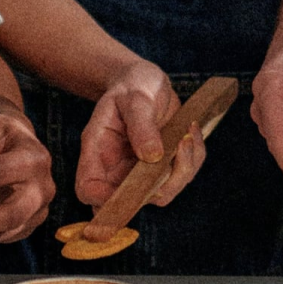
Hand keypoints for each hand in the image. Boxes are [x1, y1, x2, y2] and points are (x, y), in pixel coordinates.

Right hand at [74, 60, 204, 209]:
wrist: (145, 82)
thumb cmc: (131, 86)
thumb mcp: (134, 97)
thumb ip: (140, 124)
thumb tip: (152, 156)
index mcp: (98, 151)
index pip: (88, 189)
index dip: (105, 198)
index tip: (133, 184)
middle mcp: (117, 168)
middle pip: (130, 201)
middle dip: (161, 184)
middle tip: (180, 145)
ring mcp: (140, 172)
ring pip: (161, 193)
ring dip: (183, 168)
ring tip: (188, 134)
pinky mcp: (163, 168)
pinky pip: (183, 176)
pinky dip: (194, 157)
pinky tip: (191, 131)